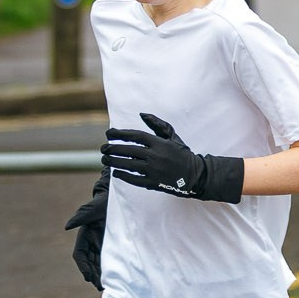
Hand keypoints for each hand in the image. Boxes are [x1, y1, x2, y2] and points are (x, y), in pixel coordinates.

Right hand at [63, 170, 109, 287]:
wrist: (119, 198)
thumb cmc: (105, 201)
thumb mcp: (94, 208)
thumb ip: (82, 215)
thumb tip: (67, 226)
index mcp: (84, 235)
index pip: (79, 254)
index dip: (83, 266)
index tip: (88, 277)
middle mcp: (91, 241)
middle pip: (88, 262)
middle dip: (92, 275)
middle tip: (99, 286)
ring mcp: (101, 244)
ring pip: (97, 263)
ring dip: (100, 275)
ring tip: (105, 286)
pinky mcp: (111, 245)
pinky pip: (107, 260)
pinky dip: (108, 269)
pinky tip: (114, 278)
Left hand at [101, 113, 243, 202]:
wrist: (195, 175)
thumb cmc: (182, 154)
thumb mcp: (172, 136)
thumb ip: (157, 124)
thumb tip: (142, 115)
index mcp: (159, 143)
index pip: (135, 136)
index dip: (120, 134)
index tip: (109, 134)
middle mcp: (155, 156)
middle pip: (128, 150)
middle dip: (112, 149)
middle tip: (103, 149)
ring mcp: (153, 170)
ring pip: (128, 165)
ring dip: (113, 162)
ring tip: (105, 159)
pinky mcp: (153, 183)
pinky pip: (133, 179)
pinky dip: (123, 175)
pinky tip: (116, 172)